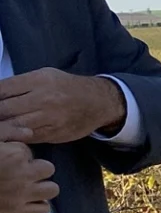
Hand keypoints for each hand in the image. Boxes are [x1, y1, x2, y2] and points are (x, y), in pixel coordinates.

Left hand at [0, 69, 125, 142]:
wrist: (99, 102)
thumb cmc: (67, 87)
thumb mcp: (44, 75)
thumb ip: (20, 84)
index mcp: (39, 80)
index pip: (2, 89)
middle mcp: (44, 99)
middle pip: (4, 109)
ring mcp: (50, 118)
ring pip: (14, 126)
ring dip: (3, 128)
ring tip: (1, 128)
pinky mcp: (54, 133)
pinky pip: (27, 137)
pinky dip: (16, 137)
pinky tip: (12, 134)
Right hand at [0, 126, 57, 212]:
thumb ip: (7, 131)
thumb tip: (29, 133)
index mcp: (14, 155)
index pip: (29, 151)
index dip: (18, 153)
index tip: (6, 157)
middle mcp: (23, 175)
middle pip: (48, 168)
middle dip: (37, 168)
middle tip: (21, 171)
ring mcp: (21, 195)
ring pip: (51, 190)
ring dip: (42, 187)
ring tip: (27, 186)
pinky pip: (43, 210)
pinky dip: (38, 206)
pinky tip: (26, 201)